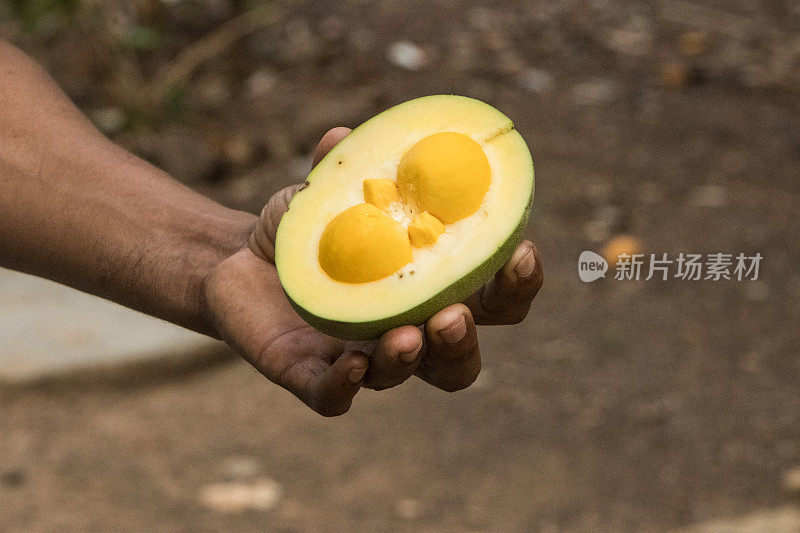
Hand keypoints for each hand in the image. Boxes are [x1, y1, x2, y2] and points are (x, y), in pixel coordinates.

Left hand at [201, 128, 542, 415]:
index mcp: (427, 287)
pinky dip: (347, 385)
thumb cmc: (303, 227)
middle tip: (455, 313)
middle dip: (465, 340)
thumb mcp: (323, 191)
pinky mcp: (310, 376)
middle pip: (459, 357)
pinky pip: (335, 397)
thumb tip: (342, 134)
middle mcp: (405, 330)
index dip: (517, 284)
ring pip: (404, 376)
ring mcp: (359, 357)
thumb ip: (340, 166)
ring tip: (407, 333)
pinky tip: (348, 362)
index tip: (521, 251)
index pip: (494, 300)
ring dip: (412, 360)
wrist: (237, 258)